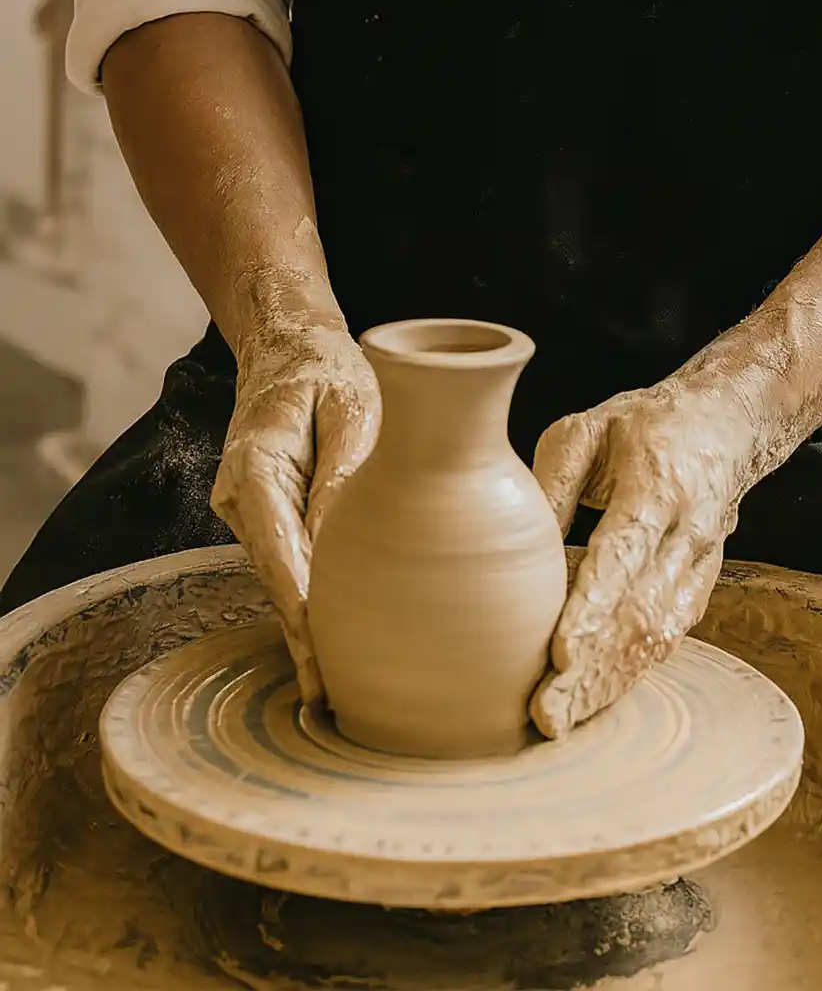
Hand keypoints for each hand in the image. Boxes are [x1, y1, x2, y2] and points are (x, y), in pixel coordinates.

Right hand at [211, 321, 380, 702]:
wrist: (291, 350)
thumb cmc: (329, 371)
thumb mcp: (354, 402)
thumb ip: (349, 464)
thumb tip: (343, 537)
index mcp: (255, 464)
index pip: (276, 548)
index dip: (298, 605)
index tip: (319, 656)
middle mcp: (240, 497)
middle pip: (276, 575)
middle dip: (303, 636)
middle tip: (332, 699)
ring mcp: (249, 513)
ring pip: (282, 576)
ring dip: (307, 627)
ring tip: (337, 692)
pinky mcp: (269, 521)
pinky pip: (291, 566)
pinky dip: (311, 603)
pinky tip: (336, 651)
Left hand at [529, 325, 806, 739]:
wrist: (725, 422)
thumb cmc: (641, 425)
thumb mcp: (586, 431)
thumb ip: (551, 486)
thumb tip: (506, 545)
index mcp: (657, 485)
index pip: (624, 554)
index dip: (594, 608)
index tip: (561, 654)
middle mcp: (688, 532)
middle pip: (642, 612)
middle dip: (595, 669)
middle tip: (546, 715)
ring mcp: (701, 565)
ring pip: (658, 636)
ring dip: (611, 684)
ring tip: (561, 719)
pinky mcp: (701, 587)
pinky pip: (668, 639)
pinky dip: (630, 673)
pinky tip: (592, 699)